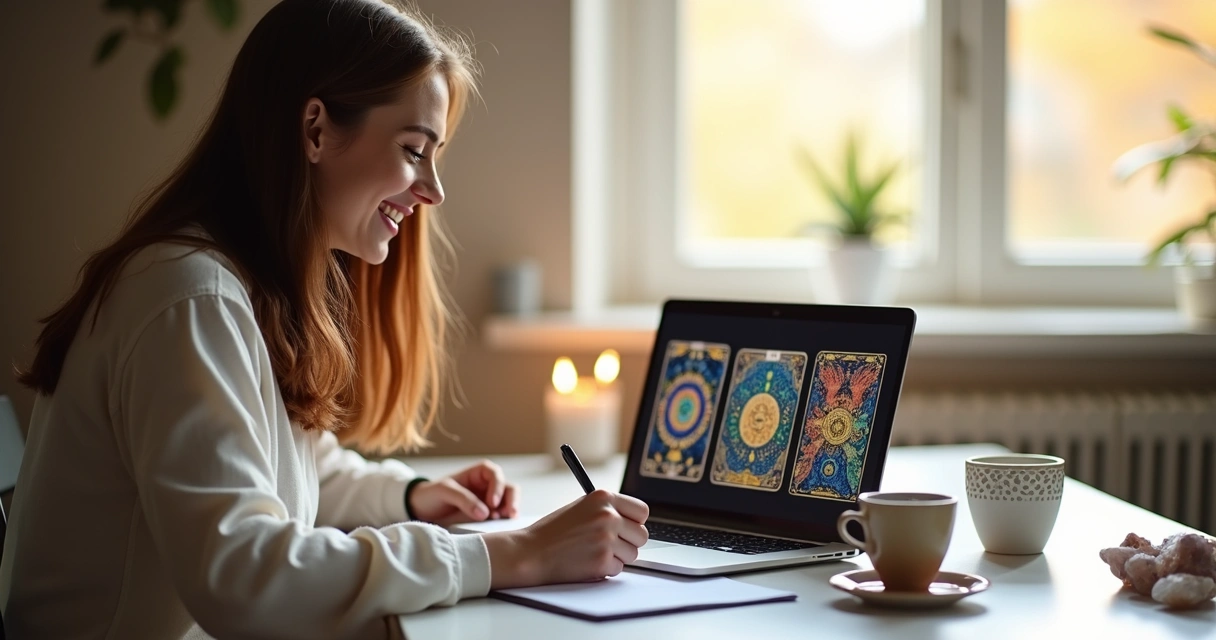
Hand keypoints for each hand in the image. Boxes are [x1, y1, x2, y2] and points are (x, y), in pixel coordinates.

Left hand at [407, 459, 518, 525]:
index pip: (496, 475)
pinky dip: (504, 522)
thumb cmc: (432, 494)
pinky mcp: (487, 517)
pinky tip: (500, 528)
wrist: (420, 510)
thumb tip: (486, 513)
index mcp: (479, 473)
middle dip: (512, 500)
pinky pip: (501, 518)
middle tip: (510, 514)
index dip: (497, 487)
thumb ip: (464, 499)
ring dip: (509, 512)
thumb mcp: (445, 492)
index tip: (492, 502)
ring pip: (508, 504)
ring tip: (504, 522)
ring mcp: (489, 502)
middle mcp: (488, 486)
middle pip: (509, 489)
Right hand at [482, 490, 648, 588]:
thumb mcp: (581, 507)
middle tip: (610, 544)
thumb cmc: (553, 531)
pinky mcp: (602, 561)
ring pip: (632, 554)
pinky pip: (618, 569)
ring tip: (593, 552)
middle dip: (628, 542)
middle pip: (642, 535)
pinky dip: (605, 569)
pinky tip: (587, 561)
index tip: (628, 527)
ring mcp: (606, 539)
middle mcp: (607, 516)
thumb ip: (607, 510)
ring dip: (617, 557)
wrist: (531, 551)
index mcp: (603, 497)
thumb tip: (633, 521)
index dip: (635, 522)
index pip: (641, 511)